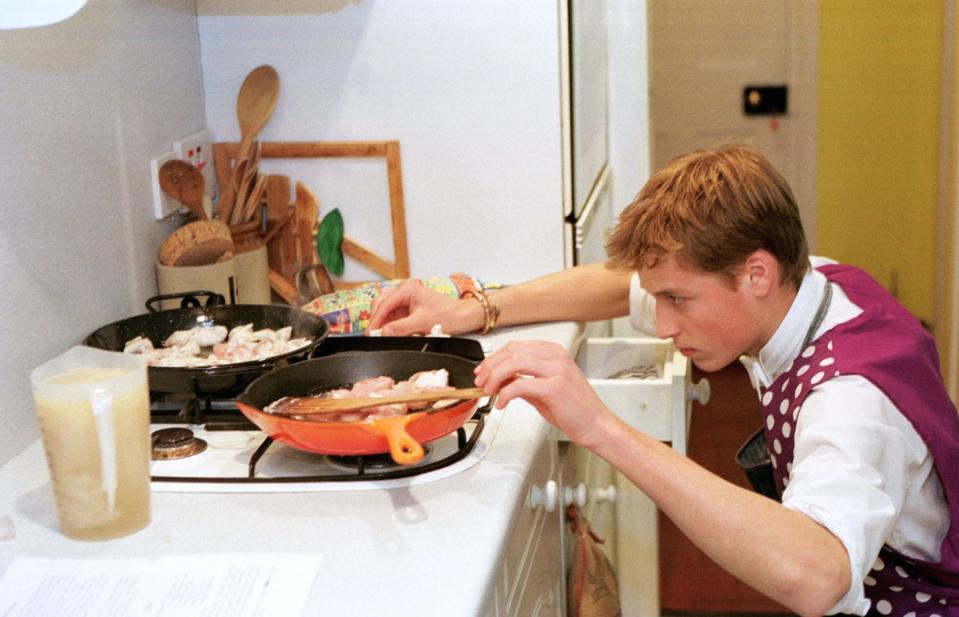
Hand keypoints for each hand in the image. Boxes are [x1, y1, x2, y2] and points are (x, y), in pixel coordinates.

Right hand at [368, 280, 480, 335]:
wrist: (464, 317)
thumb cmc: (448, 314)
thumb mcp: (423, 322)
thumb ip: (401, 328)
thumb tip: (383, 333)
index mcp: (406, 289)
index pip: (383, 304)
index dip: (375, 320)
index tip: (370, 334)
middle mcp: (404, 292)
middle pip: (381, 306)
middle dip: (377, 321)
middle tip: (373, 337)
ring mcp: (406, 301)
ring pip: (386, 313)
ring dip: (384, 324)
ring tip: (383, 337)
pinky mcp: (409, 310)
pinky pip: (395, 318)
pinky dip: (392, 327)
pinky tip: (392, 334)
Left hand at [474, 340, 618, 448]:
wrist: (596, 425)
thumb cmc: (575, 409)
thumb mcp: (543, 389)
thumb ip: (523, 380)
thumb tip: (500, 379)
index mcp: (553, 352)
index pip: (515, 346)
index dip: (494, 358)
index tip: (483, 371)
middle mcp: (556, 356)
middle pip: (511, 352)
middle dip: (490, 367)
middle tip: (481, 382)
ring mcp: (557, 370)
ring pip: (513, 363)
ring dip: (494, 377)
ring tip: (488, 391)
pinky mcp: (555, 387)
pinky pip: (520, 385)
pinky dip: (505, 394)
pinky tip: (501, 403)